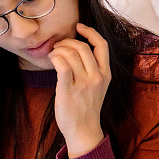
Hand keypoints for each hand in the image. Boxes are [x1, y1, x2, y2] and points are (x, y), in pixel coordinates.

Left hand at [50, 24, 109, 157]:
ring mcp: (83, 85)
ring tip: (53, 55)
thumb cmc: (87, 108)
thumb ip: (93, 69)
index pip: (102, 45)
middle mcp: (96, 77)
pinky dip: (55, 58)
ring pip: (70, 54)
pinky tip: (52, 60)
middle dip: (67, 42)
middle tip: (58, 47)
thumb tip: (76, 48)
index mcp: (106, 74)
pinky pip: (62, 66)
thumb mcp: (98, 86)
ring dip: (58, 50)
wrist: (83, 130)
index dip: (90, 32)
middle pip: (82, 47)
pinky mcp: (68, 91)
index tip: (78, 27)